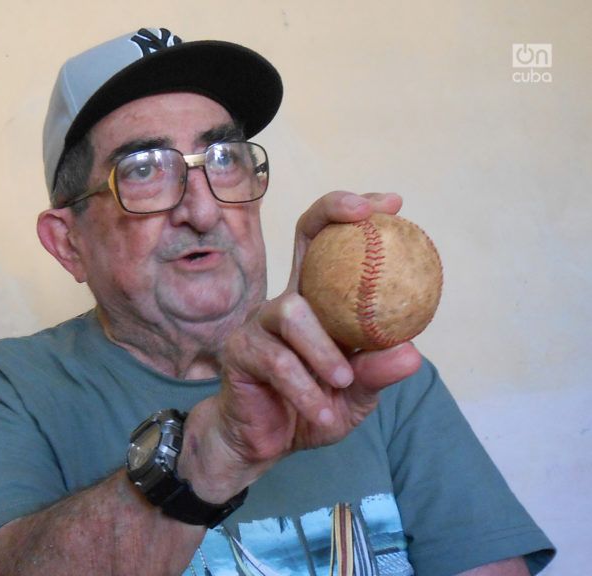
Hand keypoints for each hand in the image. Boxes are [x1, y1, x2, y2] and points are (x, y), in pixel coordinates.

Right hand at [180, 192, 421, 501]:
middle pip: (303, 235)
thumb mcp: (355, 395)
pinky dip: (306, 390)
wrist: (265, 445)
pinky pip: (277, 361)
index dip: (356, 216)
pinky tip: (323, 414)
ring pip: (292, 311)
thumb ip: (376, 373)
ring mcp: (260, 322)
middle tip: (365, 216)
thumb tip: (411, 352)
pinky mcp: (240, 351)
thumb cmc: (312, 410)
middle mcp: (289, 301)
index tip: (393, 205)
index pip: (332, 244)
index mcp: (320, 304)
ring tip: (342, 382)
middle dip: (332, 211)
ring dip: (323, 350)